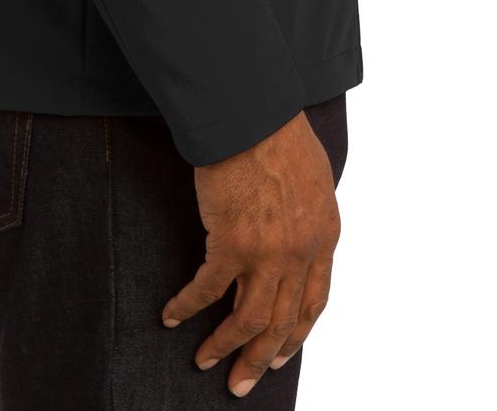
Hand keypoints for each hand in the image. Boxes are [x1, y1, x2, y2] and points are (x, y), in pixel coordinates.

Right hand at [160, 109, 340, 396]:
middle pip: (283, 321)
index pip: (313, 302)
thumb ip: (307, 214)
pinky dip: (188, 307)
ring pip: (249, 319)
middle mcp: (301, 252)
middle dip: (261, 358)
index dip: (295, 334)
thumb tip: (295, 232)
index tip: (280, 354)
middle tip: (242, 383)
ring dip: (226, 346)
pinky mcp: (231, 243)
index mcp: (324, 236)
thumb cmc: (279, 131)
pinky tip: (172, 316)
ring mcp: (268, 252)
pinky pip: (207, 290)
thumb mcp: (314, 179)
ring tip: (206, 362)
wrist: (254, 113)